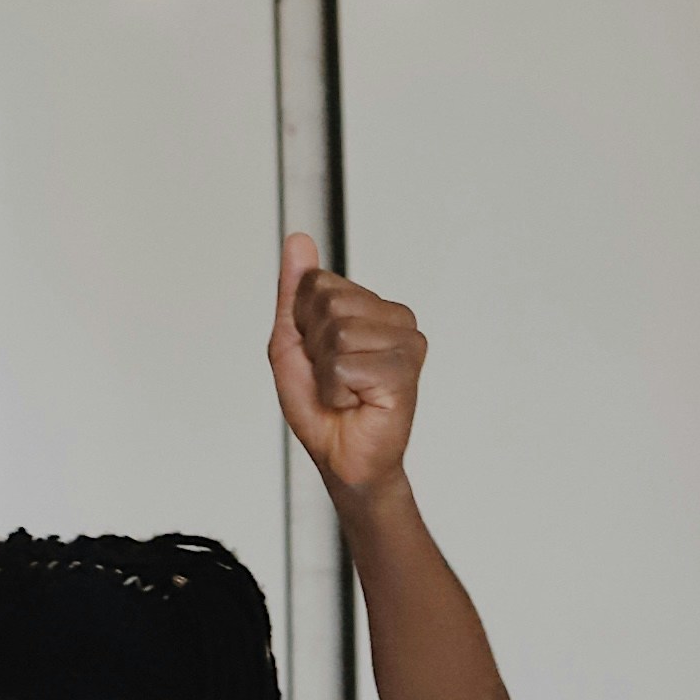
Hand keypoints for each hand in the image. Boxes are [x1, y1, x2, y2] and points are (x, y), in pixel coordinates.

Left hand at [270, 231, 425, 499]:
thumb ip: (295, 291)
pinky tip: (355, 403)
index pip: (317, 283)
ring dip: (325, 374)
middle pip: (328, 302)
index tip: (318, 355)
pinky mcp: (405, 372)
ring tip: (344, 392)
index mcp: (371, 305)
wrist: (342, 458)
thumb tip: (298, 241)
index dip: (302, 325)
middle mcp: (396, 318)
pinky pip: (344, 366)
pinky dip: (335, 392)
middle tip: (331, 378)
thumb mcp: (293, 342)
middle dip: (314, 347)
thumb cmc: (322, 406)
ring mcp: (406, 343)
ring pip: (337, 333)